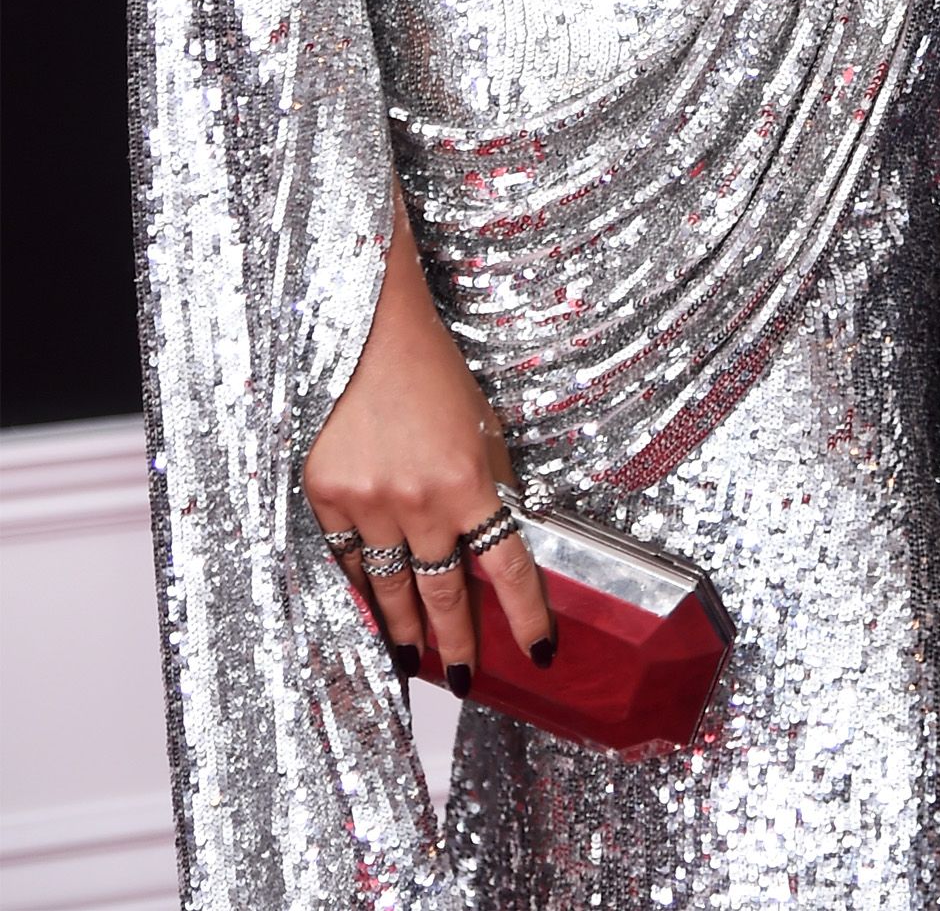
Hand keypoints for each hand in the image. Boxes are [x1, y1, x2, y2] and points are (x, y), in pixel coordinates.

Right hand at [303, 181, 553, 691]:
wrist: (371, 330)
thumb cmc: (434, 373)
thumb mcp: (482, 425)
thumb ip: (490, 485)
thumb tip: (502, 540)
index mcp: (471, 479)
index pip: (509, 566)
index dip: (527, 616)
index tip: (541, 652)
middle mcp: (422, 500)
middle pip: (445, 593)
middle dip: (459, 642)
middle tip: (465, 679)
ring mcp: (370, 501)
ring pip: (390, 588)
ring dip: (405, 630)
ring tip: (413, 660)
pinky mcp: (327, 495)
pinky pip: (348, 558)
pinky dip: (361, 585)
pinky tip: (369, 608)